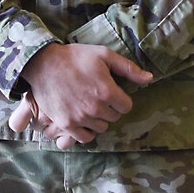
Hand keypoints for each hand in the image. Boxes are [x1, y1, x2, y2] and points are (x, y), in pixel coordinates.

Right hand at [10, 43, 152, 145]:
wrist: (43, 64)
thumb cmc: (75, 57)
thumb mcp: (104, 55)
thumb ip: (128, 68)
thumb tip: (150, 79)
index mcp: (106, 91)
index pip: (126, 106)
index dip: (121, 98)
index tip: (112, 92)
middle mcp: (95, 107)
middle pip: (114, 117)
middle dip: (110, 107)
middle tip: (98, 96)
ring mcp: (80, 118)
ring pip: (101, 127)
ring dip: (99, 119)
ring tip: (89, 105)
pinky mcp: (66, 124)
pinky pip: (85, 138)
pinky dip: (87, 131)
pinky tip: (83, 119)